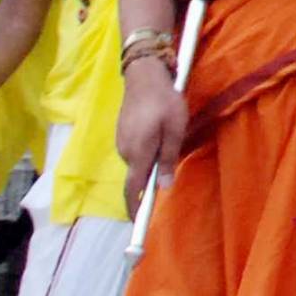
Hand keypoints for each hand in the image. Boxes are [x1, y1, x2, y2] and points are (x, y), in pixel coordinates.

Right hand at [117, 62, 188, 212]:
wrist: (144, 74)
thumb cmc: (164, 101)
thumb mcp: (174, 129)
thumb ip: (167, 159)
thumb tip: (163, 187)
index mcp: (138, 153)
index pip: (133, 189)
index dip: (134, 208)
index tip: (136, 222)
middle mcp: (125, 150)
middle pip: (137, 175)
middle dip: (150, 176)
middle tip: (169, 157)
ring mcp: (121, 140)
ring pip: (136, 161)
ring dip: (149, 159)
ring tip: (165, 135)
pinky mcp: (121, 131)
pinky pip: (134, 149)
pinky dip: (144, 148)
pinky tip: (155, 130)